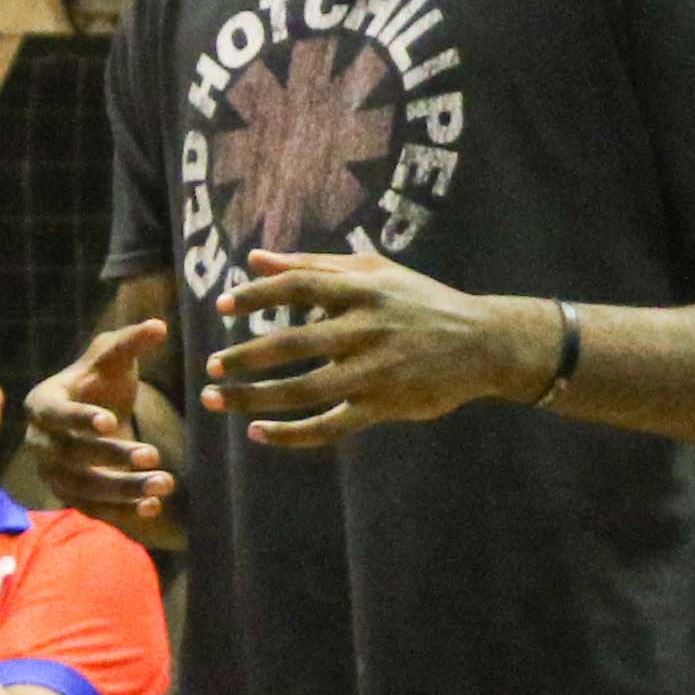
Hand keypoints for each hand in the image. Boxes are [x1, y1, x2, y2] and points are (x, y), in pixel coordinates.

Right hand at [25, 316, 176, 522]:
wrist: (89, 414)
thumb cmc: (97, 380)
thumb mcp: (111, 357)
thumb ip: (131, 342)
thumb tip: (158, 327)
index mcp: (42, 403)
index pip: (57, 415)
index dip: (81, 420)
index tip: (113, 422)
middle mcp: (40, 442)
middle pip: (72, 456)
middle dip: (112, 457)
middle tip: (153, 455)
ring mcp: (52, 473)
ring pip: (84, 488)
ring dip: (123, 490)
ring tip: (164, 484)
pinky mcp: (70, 497)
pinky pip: (92, 510)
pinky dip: (121, 513)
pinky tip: (153, 508)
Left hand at [210, 242, 556, 448]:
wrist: (483, 342)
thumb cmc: (418, 302)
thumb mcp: (373, 272)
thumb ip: (312, 265)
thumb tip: (254, 259)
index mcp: (364, 289)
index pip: (300, 285)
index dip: (259, 295)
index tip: (222, 306)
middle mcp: (368, 328)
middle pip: (295, 343)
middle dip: (245, 357)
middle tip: (210, 367)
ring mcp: (376, 370)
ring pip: (305, 390)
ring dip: (256, 399)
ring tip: (218, 400)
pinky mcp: (384, 405)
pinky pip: (330, 425)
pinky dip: (292, 435)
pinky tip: (259, 435)